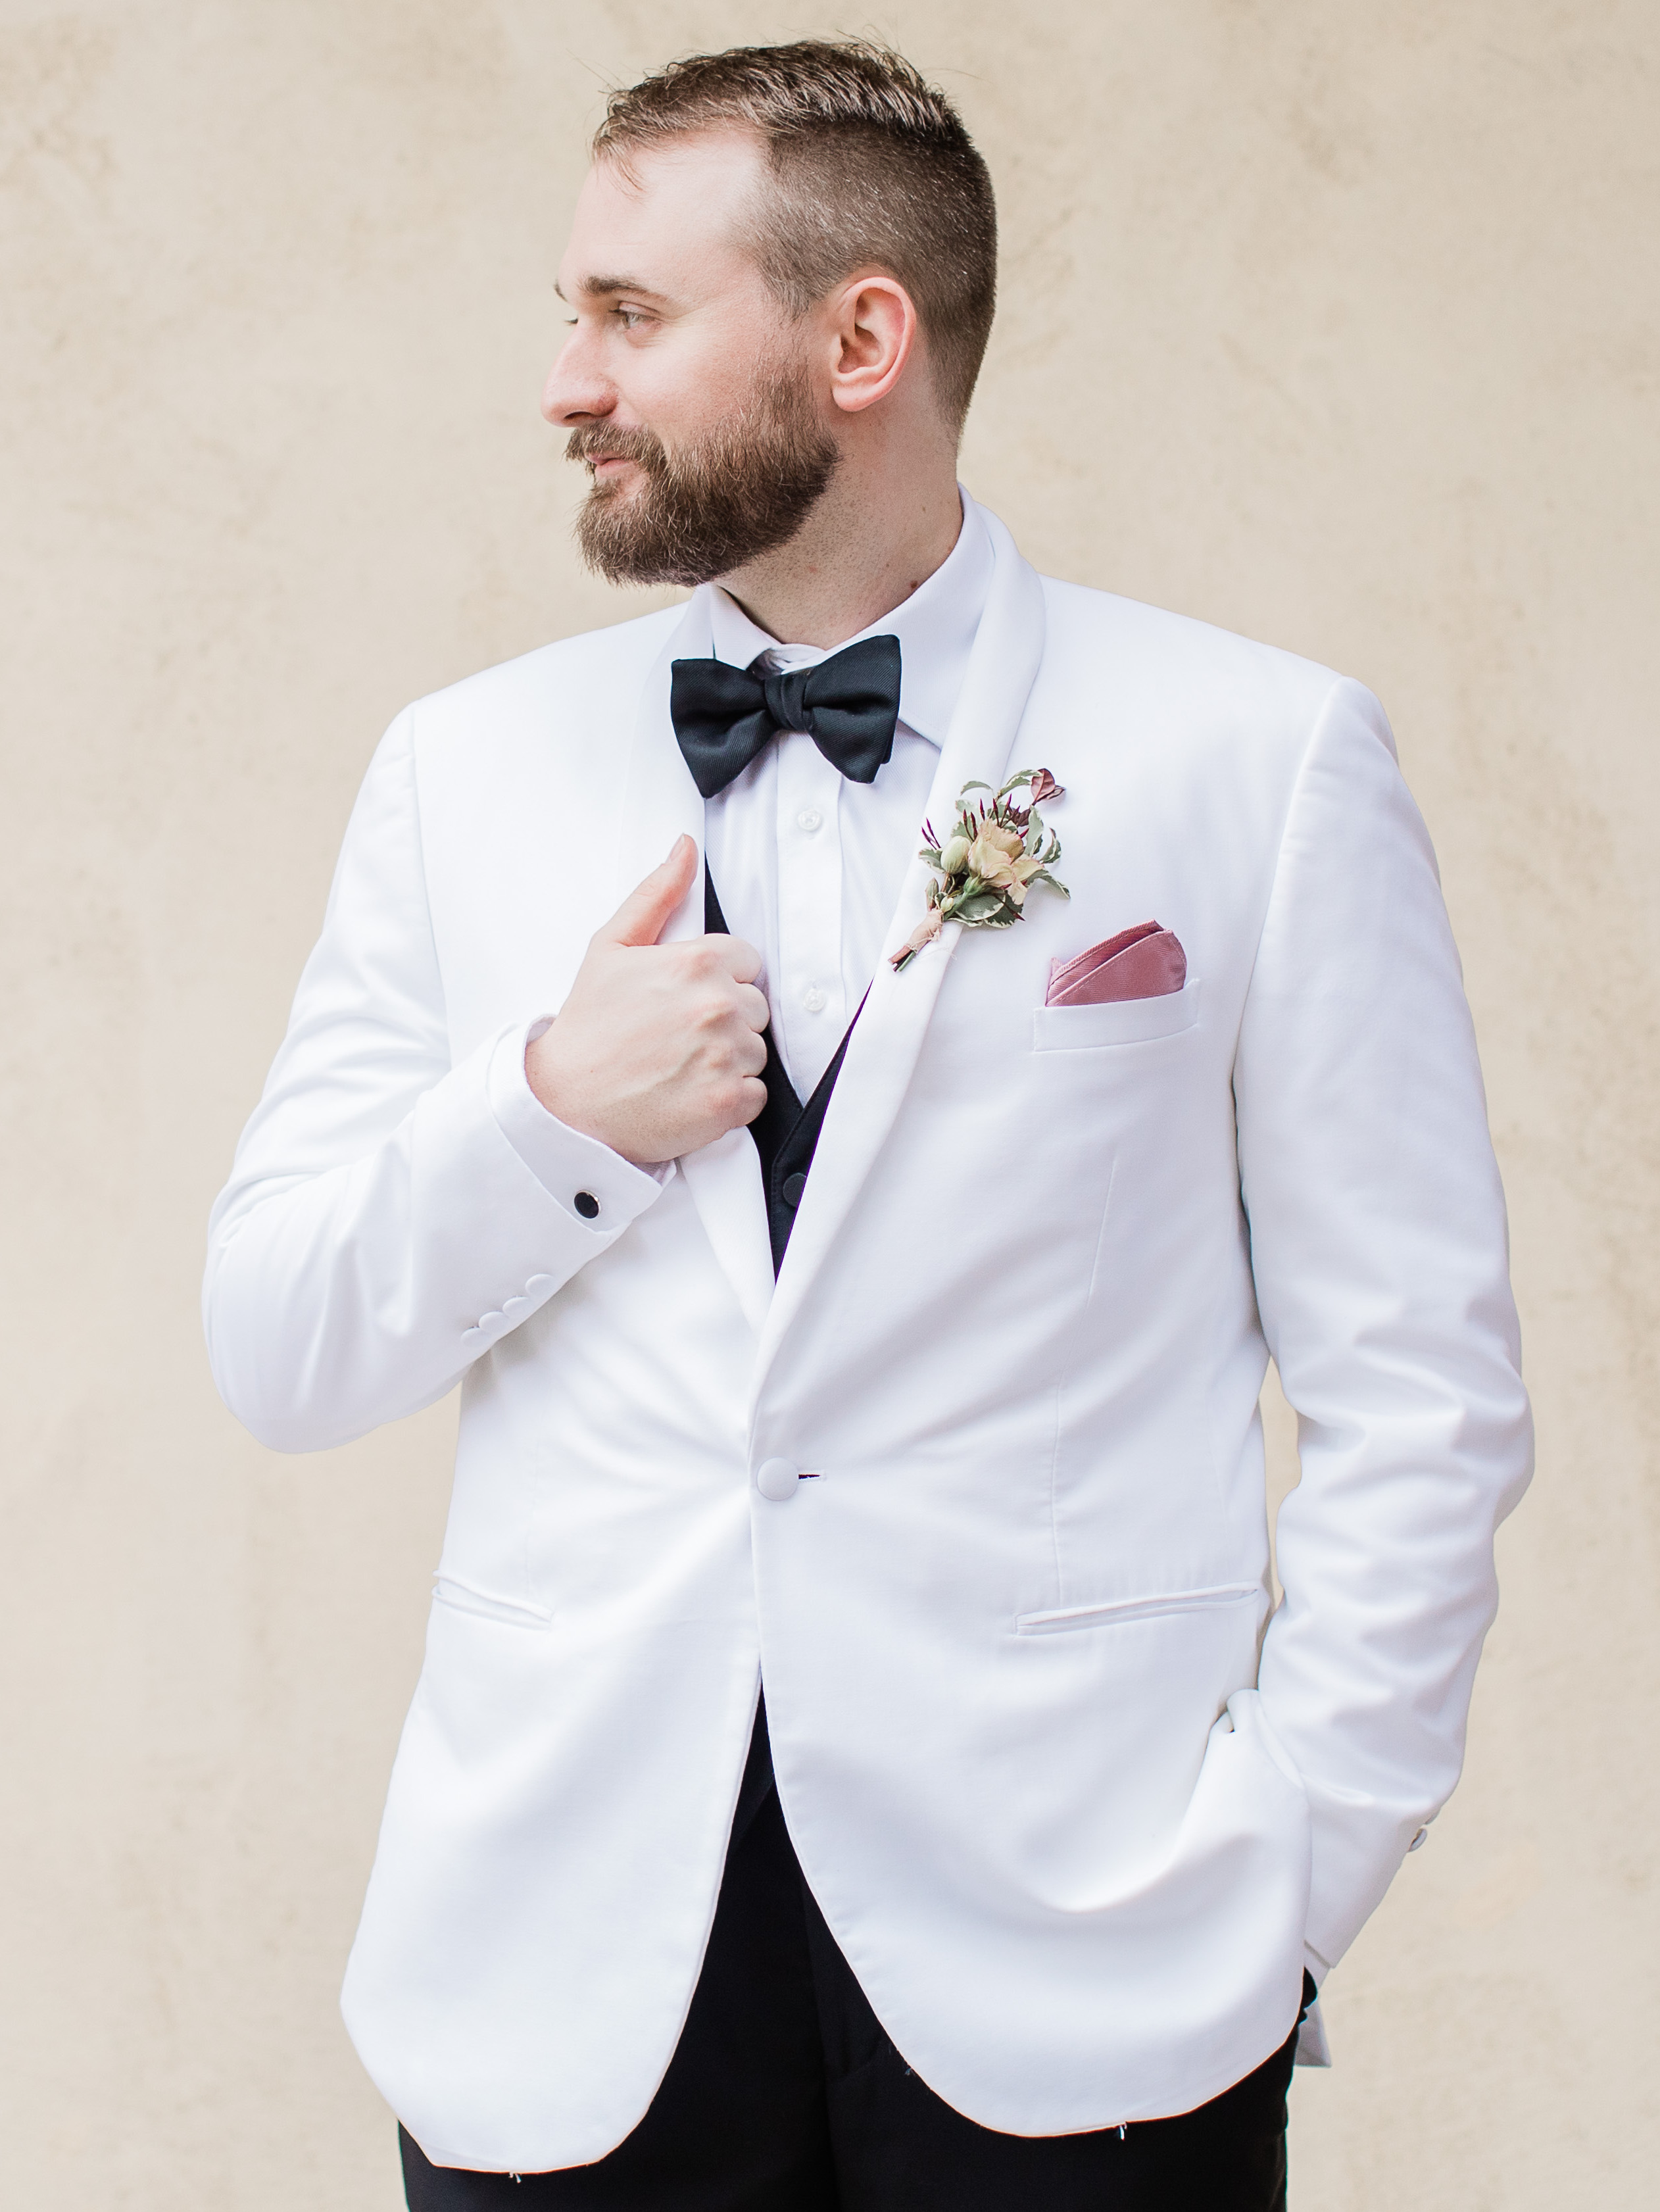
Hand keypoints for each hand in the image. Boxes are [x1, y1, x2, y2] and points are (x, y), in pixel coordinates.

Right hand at [527, 836, 769, 1165]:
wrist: (565, 1101)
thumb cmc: (588, 1026)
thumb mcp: (612, 946)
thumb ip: (657, 894)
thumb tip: (684, 849)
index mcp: (696, 962)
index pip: (747, 961)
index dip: (717, 979)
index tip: (685, 998)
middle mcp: (717, 1005)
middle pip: (755, 1006)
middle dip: (725, 1018)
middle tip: (677, 1034)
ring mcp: (725, 1056)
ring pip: (757, 1050)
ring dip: (728, 1059)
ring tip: (680, 1064)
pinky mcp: (728, 1102)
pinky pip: (756, 1094)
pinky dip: (731, 1098)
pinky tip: (692, 1092)